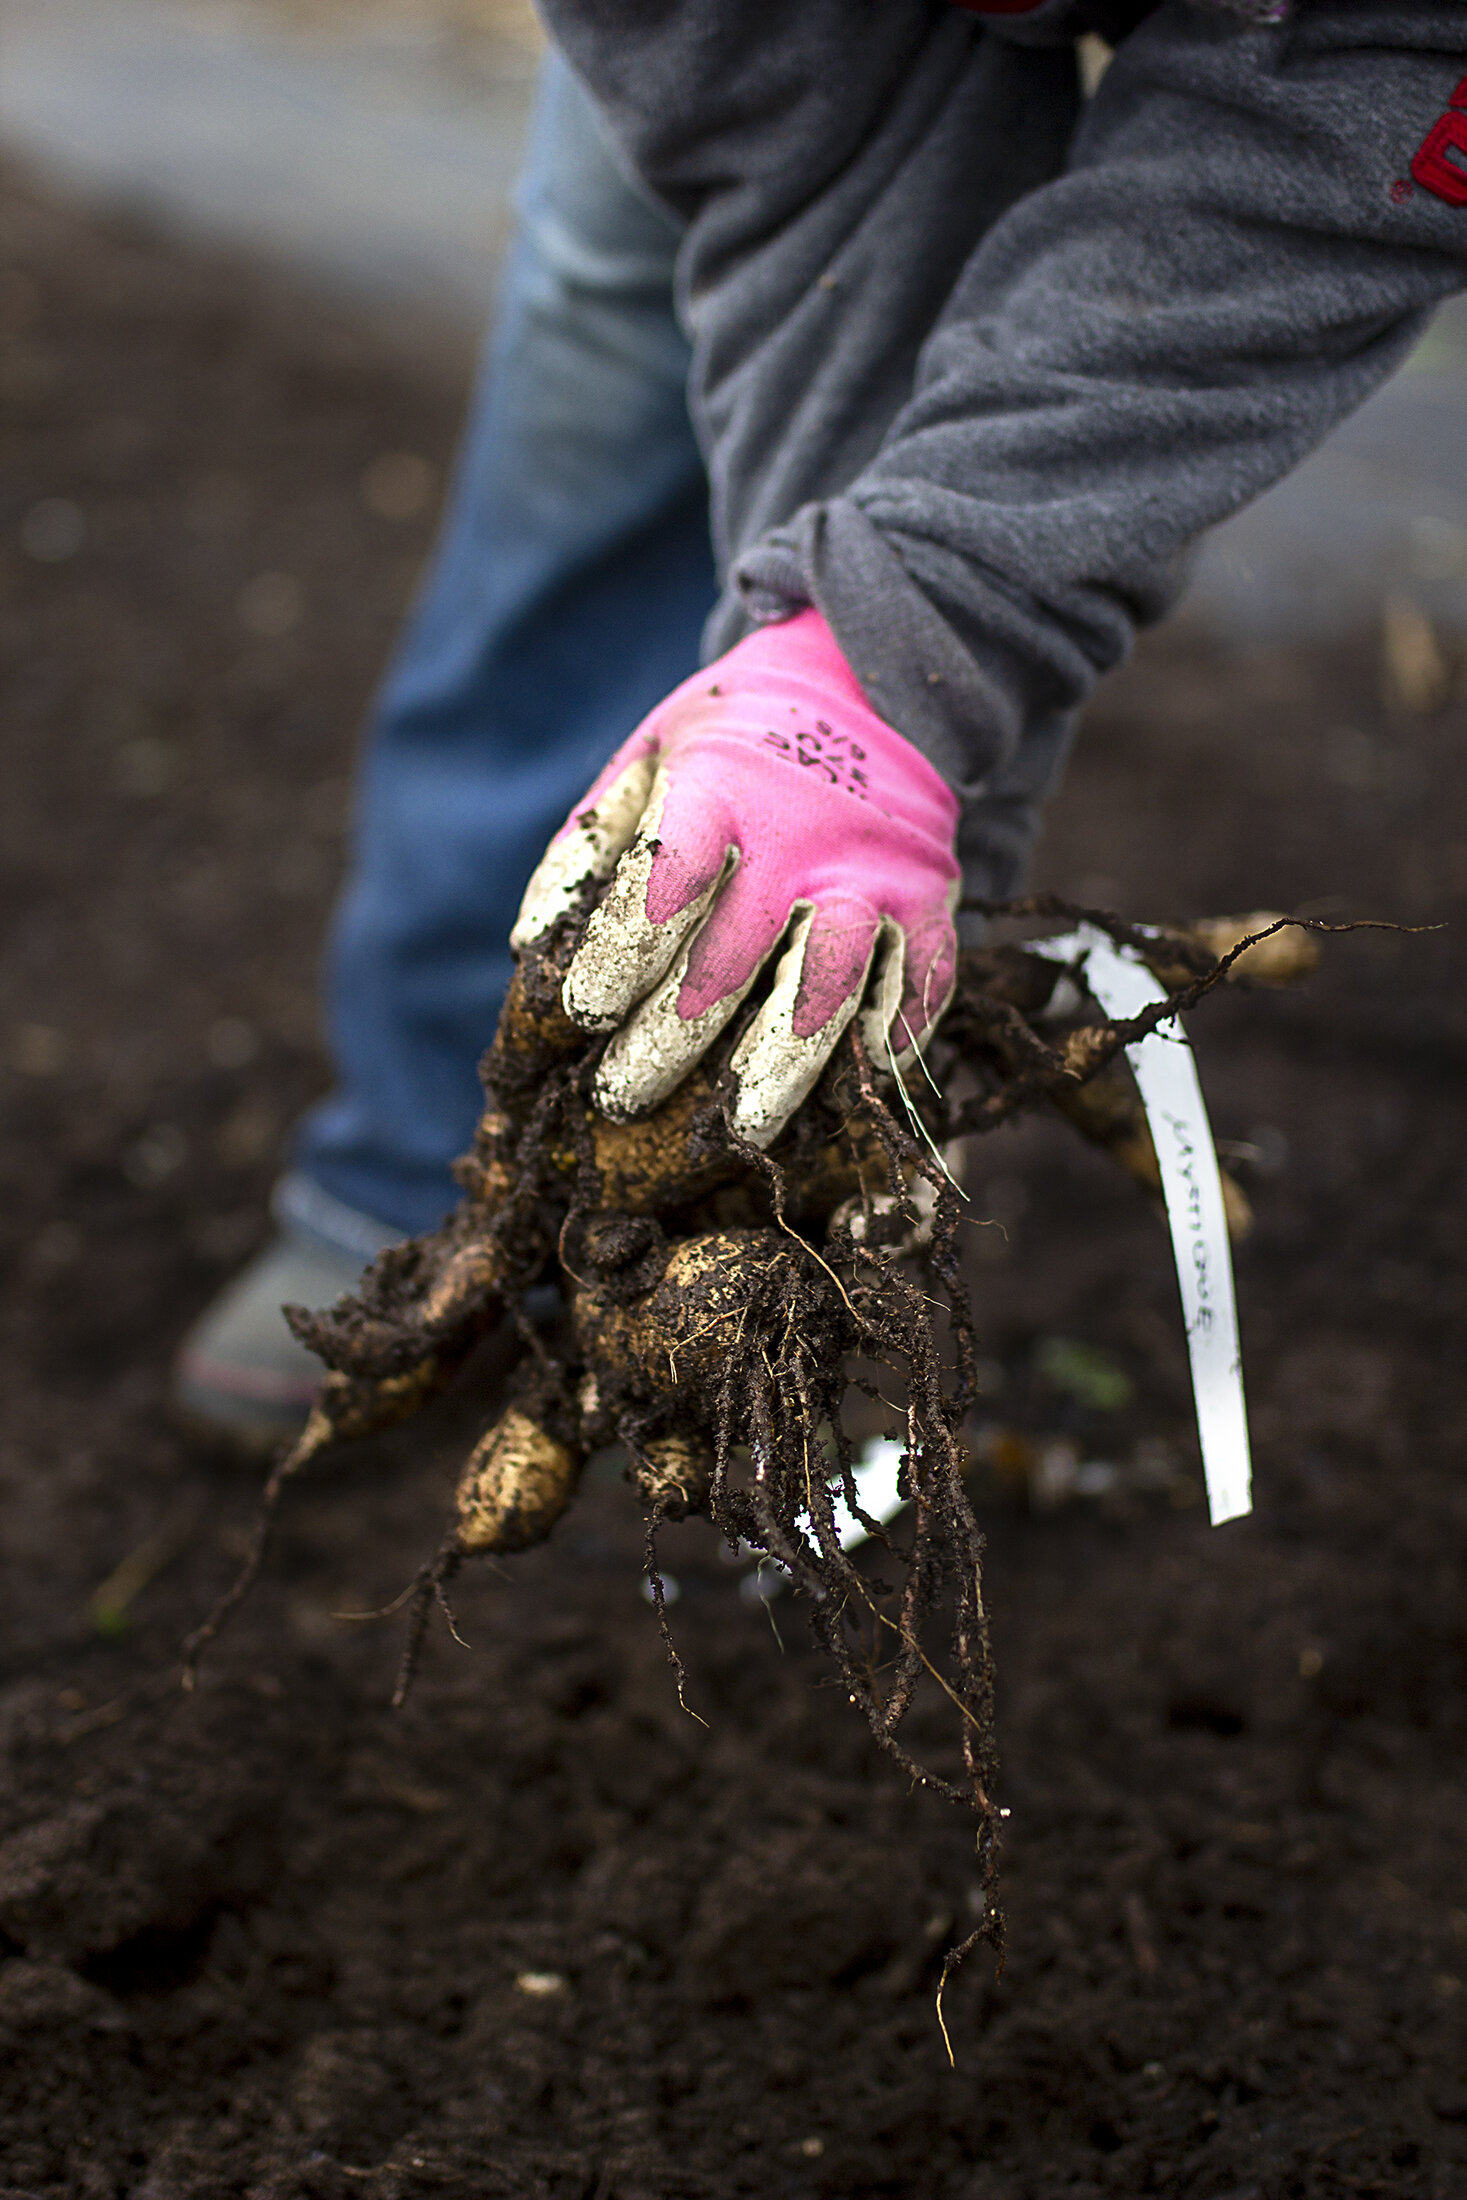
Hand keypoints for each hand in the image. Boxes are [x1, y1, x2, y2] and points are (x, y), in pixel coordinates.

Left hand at [512, 609, 960, 1145]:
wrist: (873, 684)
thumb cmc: (734, 739)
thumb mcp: (650, 755)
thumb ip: (590, 842)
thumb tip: (529, 944)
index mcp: (726, 786)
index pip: (672, 877)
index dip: (625, 950)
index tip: (583, 1013)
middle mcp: (806, 834)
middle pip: (736, 953)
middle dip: (672, 1036)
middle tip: (621, 1097)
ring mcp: (876, 872)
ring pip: (830, 981)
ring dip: (781, 1063)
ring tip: (738, 1129)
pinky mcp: (932, 901)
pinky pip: (921, 983)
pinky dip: (889, 1041)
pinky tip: (847, 1092)